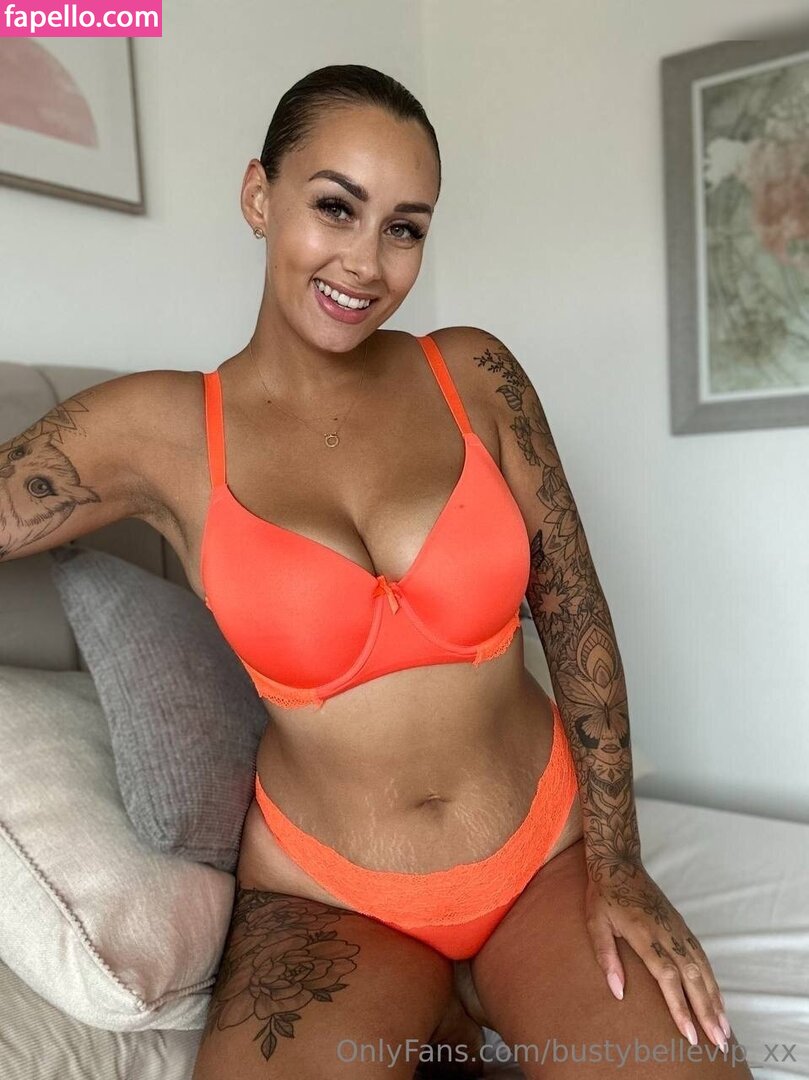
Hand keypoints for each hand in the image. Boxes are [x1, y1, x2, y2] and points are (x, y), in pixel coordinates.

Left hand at [584, 859, 732, 1052]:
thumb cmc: (604, 896)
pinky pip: (702, 957)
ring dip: (715, 1000)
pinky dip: (713, 981)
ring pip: (703, 969)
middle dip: (706, 1012)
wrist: (619, 863)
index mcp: (645, 934)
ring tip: (724, 1029)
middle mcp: (667, 933)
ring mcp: (678, 929)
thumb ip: (606, 957)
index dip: (680, 1006)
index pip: (668, 976)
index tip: (689, 1033)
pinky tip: (718, 1000)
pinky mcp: (682, 927)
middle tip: (717, 1042)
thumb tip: (618, 993)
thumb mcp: (595, 923)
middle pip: (693, 977)